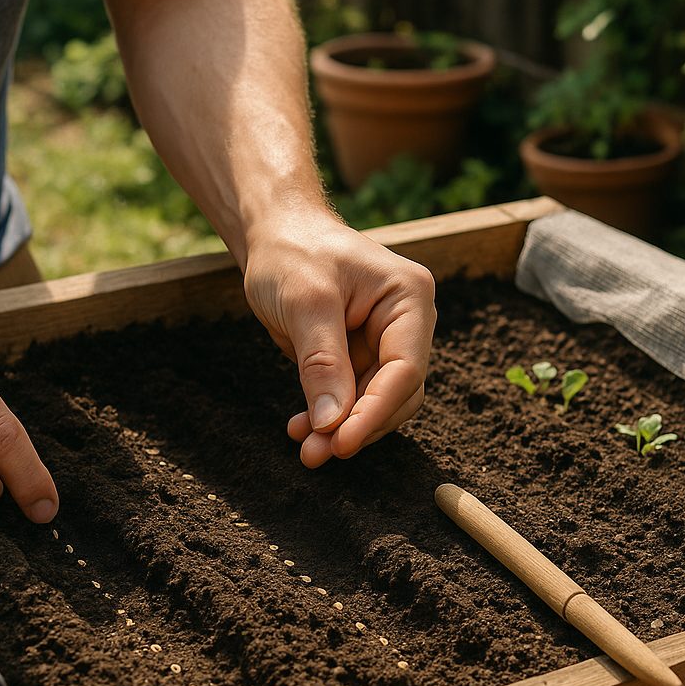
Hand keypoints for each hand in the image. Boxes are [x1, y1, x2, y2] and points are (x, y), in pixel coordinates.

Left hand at [242, 215, 435, 466]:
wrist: (275, 232)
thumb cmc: (293, 251)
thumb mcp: (305, 303)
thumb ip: (322, 363)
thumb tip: (332, 424)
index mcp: (409, 298)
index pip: (405, 369)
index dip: (375, 411)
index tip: (342, 442)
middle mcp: (406, 323)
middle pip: (397, 392)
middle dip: (358, 426)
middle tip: (317, 454)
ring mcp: (384, 341)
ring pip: (376, 402)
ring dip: (342, 429)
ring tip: (306, 448)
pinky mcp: (360, 355)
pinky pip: (353, 397)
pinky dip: (330, 417)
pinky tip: (301, 429)